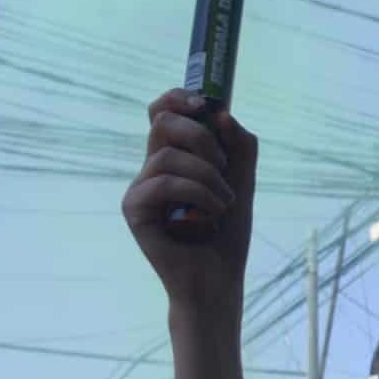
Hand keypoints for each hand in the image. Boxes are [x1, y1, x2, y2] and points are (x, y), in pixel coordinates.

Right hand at [125, 91, 255, 306]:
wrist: (218, 280)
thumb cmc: (227, 235)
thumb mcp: (243, 181)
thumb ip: (239, 145)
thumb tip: (221, 112)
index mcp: (174, 158)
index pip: (162, 112)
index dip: (177, 98)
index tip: (204, 104)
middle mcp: (152, 169)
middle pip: (161, 121)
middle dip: (200, 135)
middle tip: (222, 164)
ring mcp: (140, 188)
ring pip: (167, 153)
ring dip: (207, 174)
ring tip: (225, 201)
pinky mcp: (134, 209)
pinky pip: (163, 181)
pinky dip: (197, 193)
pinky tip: (213, 213)